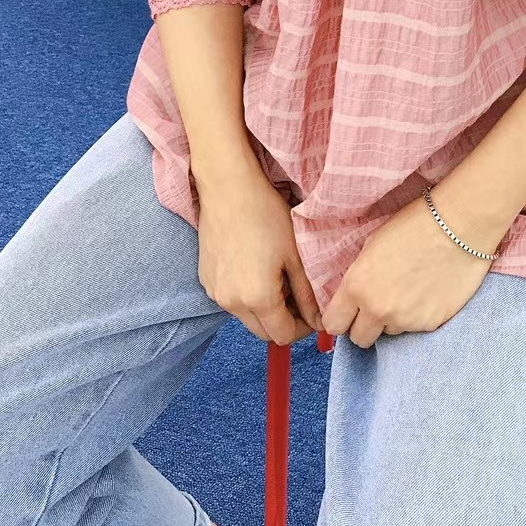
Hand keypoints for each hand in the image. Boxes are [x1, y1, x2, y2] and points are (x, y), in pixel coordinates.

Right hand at [196, 156, 321, 345]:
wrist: (228, 188)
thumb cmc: (266, 215)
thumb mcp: (295, 256)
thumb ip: (307, 295)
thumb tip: (319, 321)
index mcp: (258, 299)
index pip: (283, 337)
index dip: (302, 329)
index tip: (312, 313)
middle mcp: (232, 303)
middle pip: (263, 332)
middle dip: (283, 322)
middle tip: (297, 298)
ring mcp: (214, 292)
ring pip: (246, 317)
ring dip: (264, 310)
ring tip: (277, 279)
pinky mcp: (206, 280)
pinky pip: (230, 300)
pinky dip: (245, 296)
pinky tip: (255, 269)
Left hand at [320, 191, 501, 347]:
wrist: (460, 226)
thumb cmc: (415, 225)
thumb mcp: (372, 245)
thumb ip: (359, 278)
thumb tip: (354, 297)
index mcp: (357, 286)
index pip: (333, 325)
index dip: (340, 318)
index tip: (349, 312)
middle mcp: (378, 309)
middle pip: (359, 339)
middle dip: (365, 325)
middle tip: (379, 305)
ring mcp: (406, 320)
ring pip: (389, 332)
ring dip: (394, 319)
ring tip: (410, 290)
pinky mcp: (431, 324)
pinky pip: (416, 328)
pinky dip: (418, 315)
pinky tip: (428, 291)